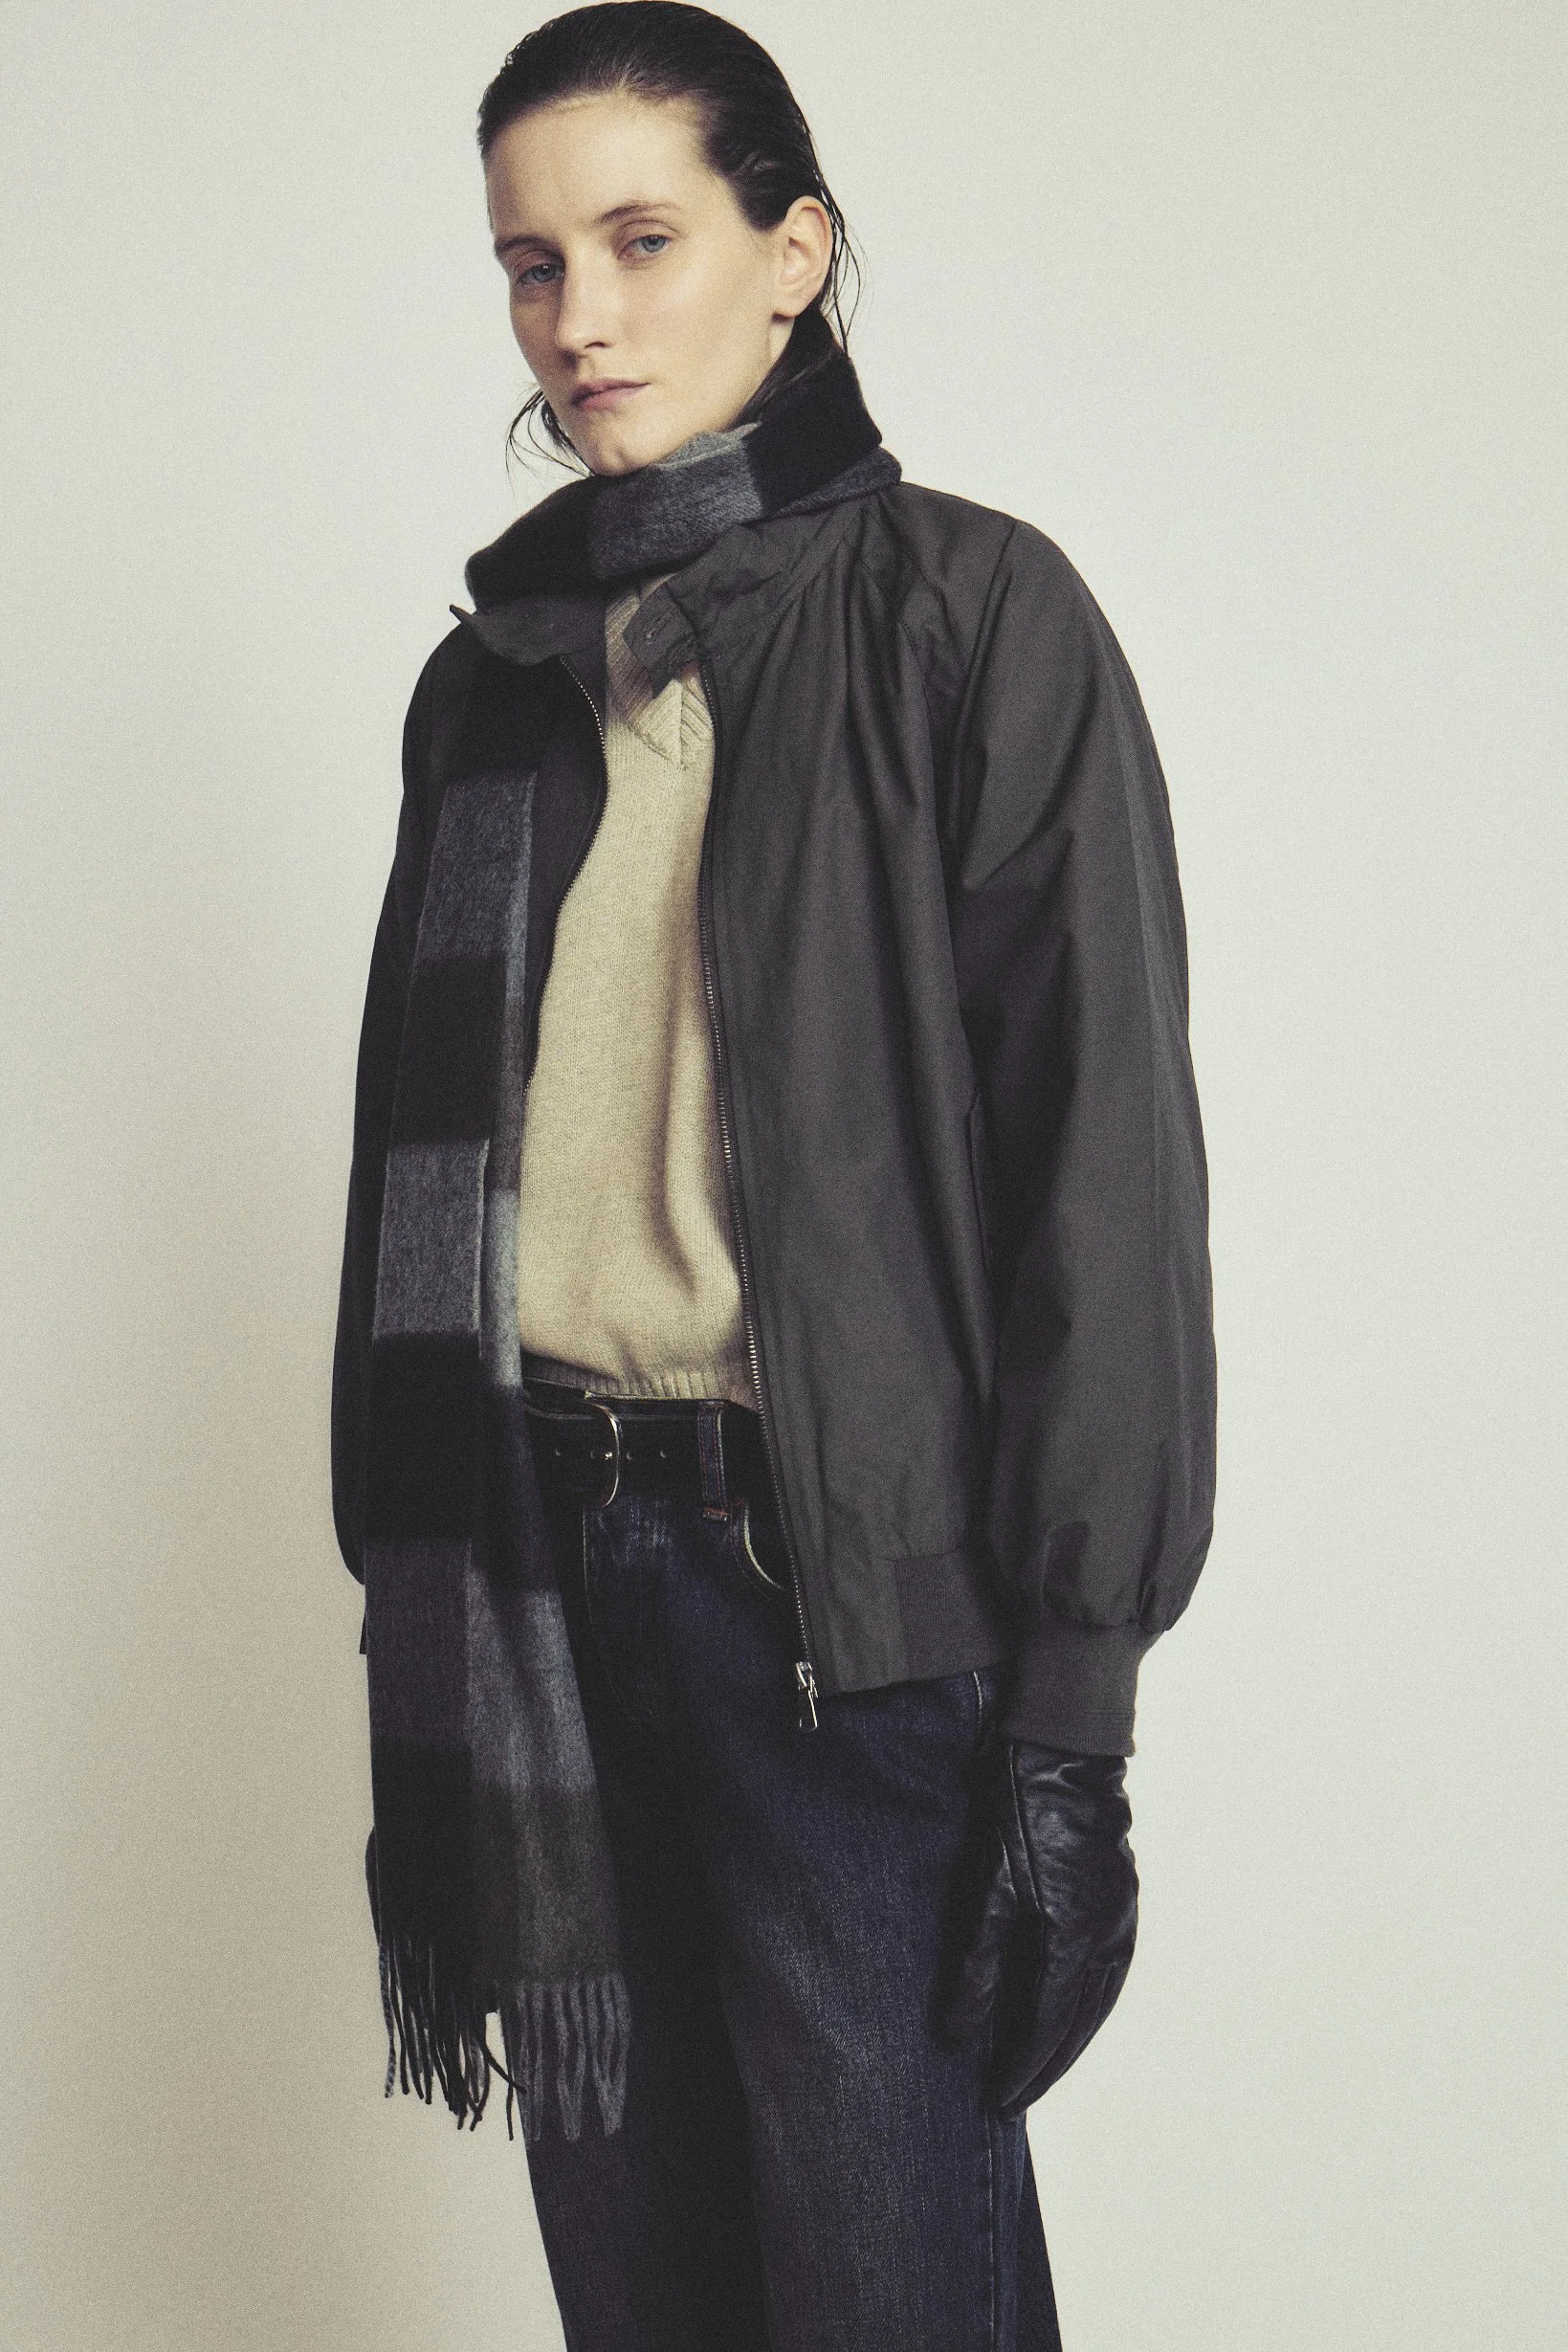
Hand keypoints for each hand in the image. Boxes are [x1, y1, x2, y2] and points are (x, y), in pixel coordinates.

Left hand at [939, 1740, 1138, 2117]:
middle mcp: (1109, 1935)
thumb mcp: (987, 1886)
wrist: (1062, 1748)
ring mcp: (1121, 1913)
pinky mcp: (1121, 1895)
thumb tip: (960, 2030)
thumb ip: (978, 1964)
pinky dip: (1089, 2002)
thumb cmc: (1017, 1810)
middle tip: (1015, 2098)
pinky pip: (1110, 1969)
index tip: (998, 2099)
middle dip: (1046, 2064)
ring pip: (1100, 2000)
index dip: (1022, 2067)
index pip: (1047, 2025)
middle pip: (1079, 2023)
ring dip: (1072, 2039)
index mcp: (1075, 1938)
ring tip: (1040, 2066)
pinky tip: (1070, 2008)